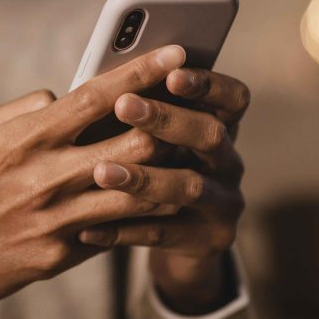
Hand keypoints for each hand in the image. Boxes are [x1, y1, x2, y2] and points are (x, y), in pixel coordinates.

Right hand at [0, 45, 187, 318]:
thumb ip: (22, 109)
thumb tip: (63, 96)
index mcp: (24, 138)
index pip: (97, 96)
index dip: (143, 72)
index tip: (178, 53)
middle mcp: (46, 177)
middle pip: (135, 141)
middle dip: (170, 121)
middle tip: (192, 108)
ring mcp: (56, 220)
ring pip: (139, 190)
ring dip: (168, 170)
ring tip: (189, 155)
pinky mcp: (59, 256)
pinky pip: (114, 229)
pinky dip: (138, 211)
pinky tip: (158, 199)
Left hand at [77, 68, 250, 313]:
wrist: (178, 245)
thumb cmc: (151, 170)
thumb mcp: (150, 138)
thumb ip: (135, 112)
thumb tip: (95, 78)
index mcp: (218, 126)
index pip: (231, 98)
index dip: (207, 84)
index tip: (172, 73)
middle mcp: (228, 162)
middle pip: (211, 134)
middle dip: (167, 119)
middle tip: (124, 106)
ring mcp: (224, 203)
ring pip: (189, 187)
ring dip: (144, 177)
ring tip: (100, 171)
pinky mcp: (209, 241)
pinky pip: (163, 234)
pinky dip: (123, 230)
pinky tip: (87, 229)